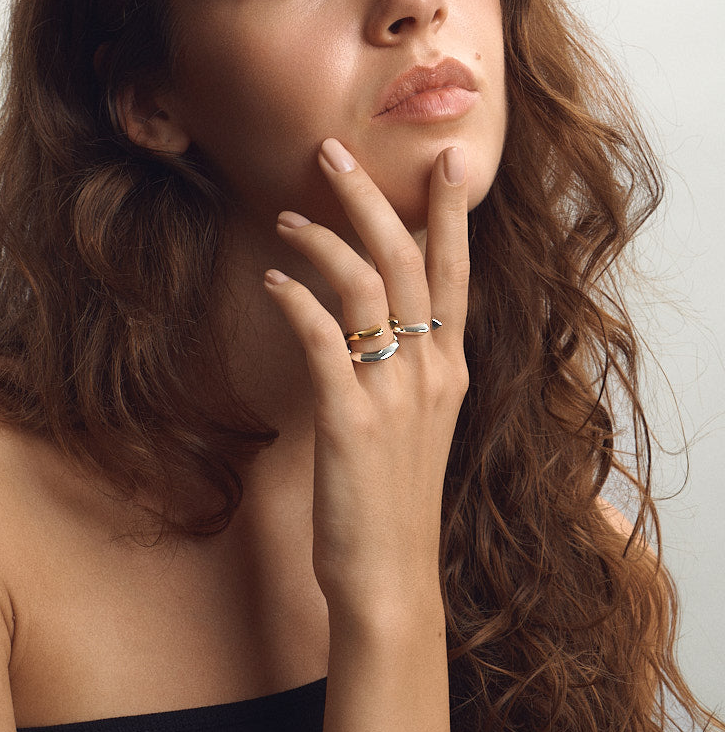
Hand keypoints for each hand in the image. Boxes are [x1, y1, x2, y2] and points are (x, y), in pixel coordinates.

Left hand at [264, 137, 469, 622]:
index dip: (453, 215)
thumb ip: (406, 370)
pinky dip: (299, 302)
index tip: (449, 161)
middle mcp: (431, 373)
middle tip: (335, 151)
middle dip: (375, 199)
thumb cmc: (396, 499)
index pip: (458, 274)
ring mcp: (394, 396)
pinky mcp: (351, 422)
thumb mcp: (418, 425)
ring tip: (288, 218)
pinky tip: (273, 281)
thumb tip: (370, 325)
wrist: (390, 579)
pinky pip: (326, 342)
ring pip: (370, 290)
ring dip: (327, 243)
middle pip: (410, 262)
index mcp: (450, 370)